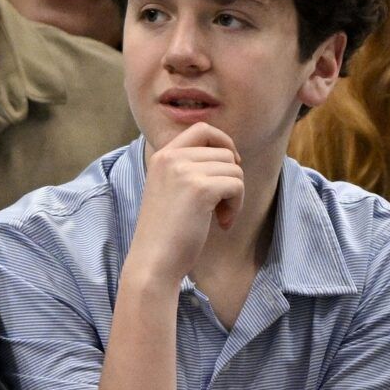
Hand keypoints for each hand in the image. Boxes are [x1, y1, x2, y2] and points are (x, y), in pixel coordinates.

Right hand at [128, 124, 244, 285]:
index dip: (223, 143)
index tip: (228, 167)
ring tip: (219, 216)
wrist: (153, 260)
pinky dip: (236, 206)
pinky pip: (236, 186)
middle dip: (230, 178)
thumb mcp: (169, 188)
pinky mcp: (200, 189)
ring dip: (234, 195)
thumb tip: (229, 155)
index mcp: (162, 156)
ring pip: (234, 169)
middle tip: (220, 205)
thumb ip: (188, 168)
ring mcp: (184, 171)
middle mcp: (171, 158)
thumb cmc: (165, 232)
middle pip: (224, 152)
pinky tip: (222, 223)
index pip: (202, 129)